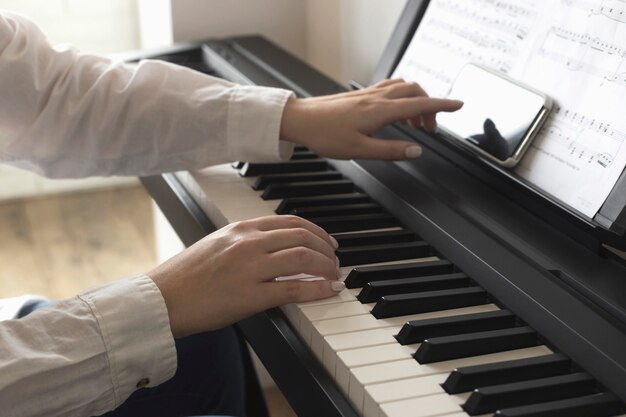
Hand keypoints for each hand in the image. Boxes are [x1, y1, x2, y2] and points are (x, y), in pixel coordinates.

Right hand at [149, 215, 342, 337]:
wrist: (162, 300)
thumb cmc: (184, 276)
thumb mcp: (216, 245)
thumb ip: (244, 242)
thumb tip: (272, 248)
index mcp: (240, 229)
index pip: (290, 221)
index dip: (316, 231)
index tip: (327, 242)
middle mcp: (248, 242)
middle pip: (303, 236)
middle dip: (326, 248)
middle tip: (335, 261)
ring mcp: (250, 268)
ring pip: (303, 257)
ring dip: (326, 267)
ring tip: (333, 276)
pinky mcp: (250, 295)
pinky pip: (294, 289)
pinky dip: (318, 289)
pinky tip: (329, 291)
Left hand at [280, 79, 462, 159]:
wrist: (301, 120)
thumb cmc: (325, 134)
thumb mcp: (360, 150)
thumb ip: (390, 150)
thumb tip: (416, 150)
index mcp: (380, 111)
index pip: (419, 104)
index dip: (442, 105)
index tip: (459, 105)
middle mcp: (377, 98)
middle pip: (415, 91)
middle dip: (430, 105)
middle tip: (431, 127)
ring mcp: (368, 94)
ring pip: (403, 87)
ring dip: (416, 100)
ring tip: (415, 122)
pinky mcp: (361, 95)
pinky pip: (390, 88)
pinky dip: (402, 96)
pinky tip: (396, 110)